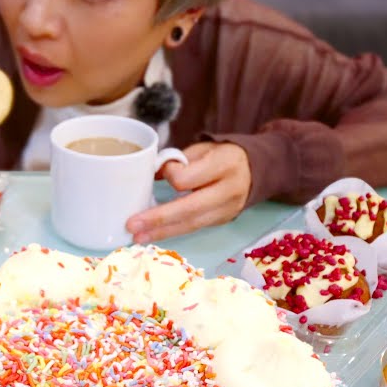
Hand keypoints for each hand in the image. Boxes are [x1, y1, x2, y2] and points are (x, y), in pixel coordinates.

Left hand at [126, 142, 251, 242]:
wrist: (254, 170)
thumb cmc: (221, 155)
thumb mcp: (203, 149)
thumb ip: (179, 161)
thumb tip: (149, 175)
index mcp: (224, 164)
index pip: (188, 178)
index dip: (170, 175)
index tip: (162, 170)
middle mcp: (229, 190)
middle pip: (189, 209)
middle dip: (158, 219)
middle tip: (132, 225)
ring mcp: (227, 210)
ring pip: (191, 224)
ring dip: (162, 232)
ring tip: (137, 237)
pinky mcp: (222, 221)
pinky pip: (194, 228)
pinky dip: (172, 232)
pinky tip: (153, 235)